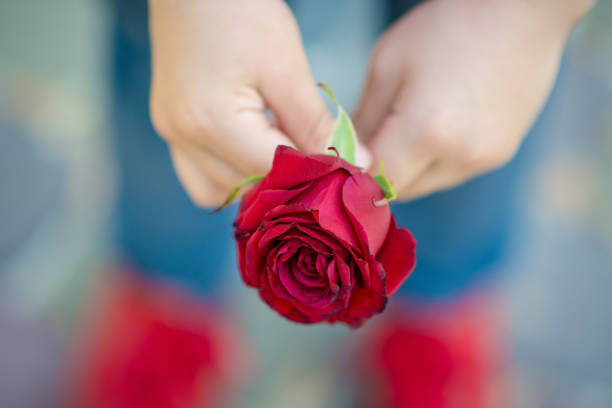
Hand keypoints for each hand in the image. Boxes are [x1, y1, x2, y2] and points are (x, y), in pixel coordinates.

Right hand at [149, 0, 336, 206]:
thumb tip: (356, 163)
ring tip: (283, 147)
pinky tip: (256, 142)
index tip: (346, 170)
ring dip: (255, 181)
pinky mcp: (170, 127)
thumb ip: (317, 124)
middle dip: (288, 180)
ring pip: (219, 192)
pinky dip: (233, 169)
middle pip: (247, 189)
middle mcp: (183, 138)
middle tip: (319, 158)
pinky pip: (202, 173)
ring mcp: (171, 134)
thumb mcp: (286, 68)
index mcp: (211, 123)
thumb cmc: (240, 11)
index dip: (316, 175)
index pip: (275, 173)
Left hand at [355, 0, 592, 200]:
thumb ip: (362, 123)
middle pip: (401, 190)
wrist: (521, 11)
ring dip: (409, 166)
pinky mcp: (501, 154)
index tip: (342, 158)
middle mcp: (460, 157)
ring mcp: (485, 159)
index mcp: (426, 132)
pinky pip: (453, 172)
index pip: (373, 183)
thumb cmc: (446, 27)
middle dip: (379, 171)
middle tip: (374, 135)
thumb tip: (347, 157)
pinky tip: (442, 120)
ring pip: (427, 184)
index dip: (353, 175)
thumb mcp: (386, 66)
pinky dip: (436, 158)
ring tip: (413, 120)